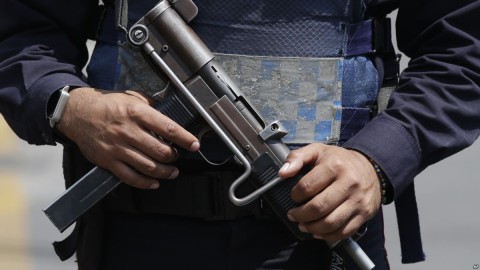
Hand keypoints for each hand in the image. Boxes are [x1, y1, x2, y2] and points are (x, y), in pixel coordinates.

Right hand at [56, 87, 199, 188]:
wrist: (78, 113)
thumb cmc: (107, 105)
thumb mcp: (131, 97)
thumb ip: (151, 106)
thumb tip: (170, 114)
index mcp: (136, 113)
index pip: (167, 128)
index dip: (184, 138)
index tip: (195, 145)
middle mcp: (128, 131)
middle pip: (160, 151)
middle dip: (174, 157)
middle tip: (177, 156)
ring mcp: (118, 148)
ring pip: (148, 167)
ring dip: (165, 172)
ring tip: (172, 172)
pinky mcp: (109, 161)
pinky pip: (130, 177)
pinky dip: (146, 183)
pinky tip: (155, 183)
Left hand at [278, 143, 381, 242]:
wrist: (370, 167)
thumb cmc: (339, 160)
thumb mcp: (317, 150)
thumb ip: (297, 157)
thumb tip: (283, 172)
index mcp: (334, 166)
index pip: (307, 186)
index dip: (295, 195)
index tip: (293, 197)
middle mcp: (349, 183)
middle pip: (318, 207)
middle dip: (300, 215)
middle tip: (293, 215)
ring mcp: (358, 200)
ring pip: (330, 223)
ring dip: (312, 228)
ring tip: (303, 225)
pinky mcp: (364, 213)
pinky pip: (343, 231)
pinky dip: (327, 236)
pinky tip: (318, 231)